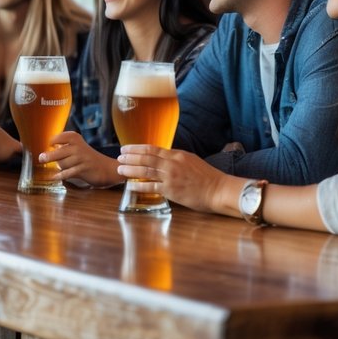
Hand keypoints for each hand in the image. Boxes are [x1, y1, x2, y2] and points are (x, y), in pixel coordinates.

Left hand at [40, 132, 121, 187]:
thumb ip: (62, 148)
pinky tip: (54, 177)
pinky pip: (68, 173)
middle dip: (49, 156)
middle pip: (59, 152)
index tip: (46, 145)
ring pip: (63, 163)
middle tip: (40, 158)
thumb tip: (44, 153)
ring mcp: (81, 157)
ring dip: (59, 168)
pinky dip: (60, 176)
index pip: (59, 137)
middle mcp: (78, 146)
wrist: (106, 168)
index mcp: (75, 138)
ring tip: (60, 169)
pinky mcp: (83, 169)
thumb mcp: (76, 148)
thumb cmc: (86, 158)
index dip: (51, 142)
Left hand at [117, 144, 233, 213]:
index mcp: (177, 154)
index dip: (136, 148)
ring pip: (146, 170)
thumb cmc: (208, 177)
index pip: (152, 148)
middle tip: (118, 157)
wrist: (219, 189)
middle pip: (146, 157)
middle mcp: (172, 163)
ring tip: (120, 169)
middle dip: (130, 157)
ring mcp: (171, 176)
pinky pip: (151, 187)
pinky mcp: (171, 190)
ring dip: (130, 170)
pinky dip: (139, 185)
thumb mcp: (191, 161)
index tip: (126, 148)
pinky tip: (130, 186)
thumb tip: (164, 159)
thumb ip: (176, 159)